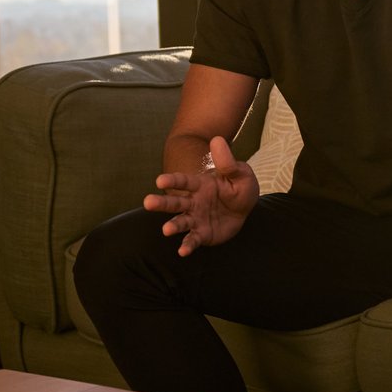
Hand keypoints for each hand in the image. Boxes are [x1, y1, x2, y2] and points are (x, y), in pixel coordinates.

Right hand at [143, 135, 259, 255]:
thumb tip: (218, 140)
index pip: (183, 181)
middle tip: (147, 203)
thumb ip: (228, 162)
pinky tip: (182, 252)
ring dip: (173, 226)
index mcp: (200, 185)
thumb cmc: (239, 187)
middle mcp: (193, 202)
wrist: (244, 208)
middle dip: (162, 203)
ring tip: (166, 230)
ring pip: (181, 221)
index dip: (172, 180)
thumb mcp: (240, 174)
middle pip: (175, 202)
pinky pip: (194, 239)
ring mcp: (196, 218)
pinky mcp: (202, 233)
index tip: (159, 180)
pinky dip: (188, 245)